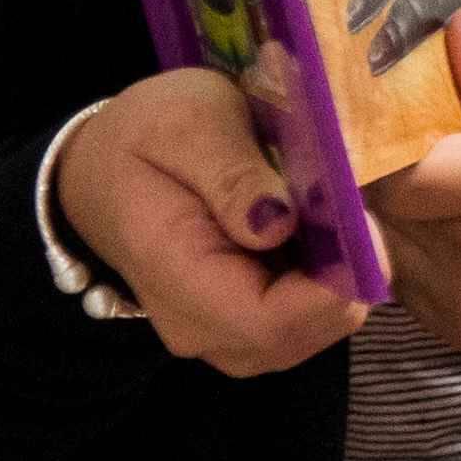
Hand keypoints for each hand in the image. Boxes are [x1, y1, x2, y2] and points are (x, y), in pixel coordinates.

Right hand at [60, 67, 361, 376]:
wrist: (100, 171)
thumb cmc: (142, 138)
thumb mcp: (183, 125)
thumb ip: (231, 173)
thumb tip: (277, 224)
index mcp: (175, 279)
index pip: (270, 323)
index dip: (333, 284)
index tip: (360, 220)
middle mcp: (201, 329)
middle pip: (303, 333)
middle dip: (348, 276)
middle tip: (355, 206)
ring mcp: (223, 335)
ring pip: (315, 331)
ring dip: (343, 277)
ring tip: (334, 212)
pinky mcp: (244, 326)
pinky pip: (306, 320)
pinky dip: (329, 280)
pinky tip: (322, 231)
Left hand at [363, 16, 460, 387]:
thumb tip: (455, 34)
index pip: (386, 158)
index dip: (366, 131)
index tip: (368, 103)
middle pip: (371, 201)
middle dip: (370, 165)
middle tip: (386, 132)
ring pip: (379, 244)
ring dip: (387, 211)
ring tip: (421, 180)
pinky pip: (406, 283)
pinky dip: (411, 252)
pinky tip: (451, 229)